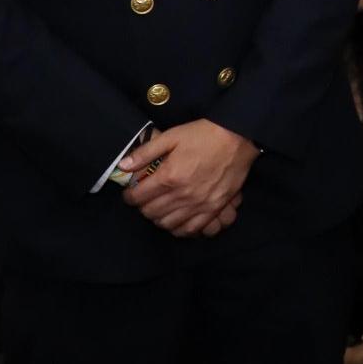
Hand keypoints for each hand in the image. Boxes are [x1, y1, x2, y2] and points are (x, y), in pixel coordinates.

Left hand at [120, 120, 258, 236]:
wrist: (239, 137)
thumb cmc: (204, 135)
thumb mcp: (172, 136)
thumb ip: (146, 152)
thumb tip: (123, 165)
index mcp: (169, 176)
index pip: (138, 197)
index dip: (129, 196)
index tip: (131, 193)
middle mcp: (182, 194)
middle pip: (151, 212)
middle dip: (143, 207)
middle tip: (145, 199)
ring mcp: (199, 204)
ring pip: (167, 223)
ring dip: (159, 218)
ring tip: (160, 209)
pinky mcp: (214, 208)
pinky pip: (190, 229)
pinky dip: (178, 228)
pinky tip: (176, 221)